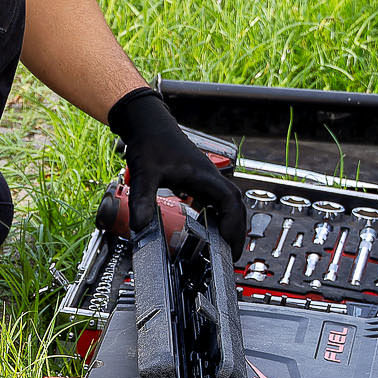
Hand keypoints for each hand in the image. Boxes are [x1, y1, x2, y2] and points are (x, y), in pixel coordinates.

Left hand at [107, 88, 247, 258]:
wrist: (147, 123)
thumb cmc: (151, 140)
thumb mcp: (146, 173)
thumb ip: (142, 201)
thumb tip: (140, 226)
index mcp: (204, 175)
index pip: (230, 201)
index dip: (233, 223)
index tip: (228, 242)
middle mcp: (209, 177)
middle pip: (235, 206)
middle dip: (236, 231)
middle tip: (231, 254)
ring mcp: (205, 179)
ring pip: (228, 204)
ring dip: (230, 224)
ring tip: (224, 246)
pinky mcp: (197, 180)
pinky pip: (215, 202)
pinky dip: (218, 217)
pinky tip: (208, 229)